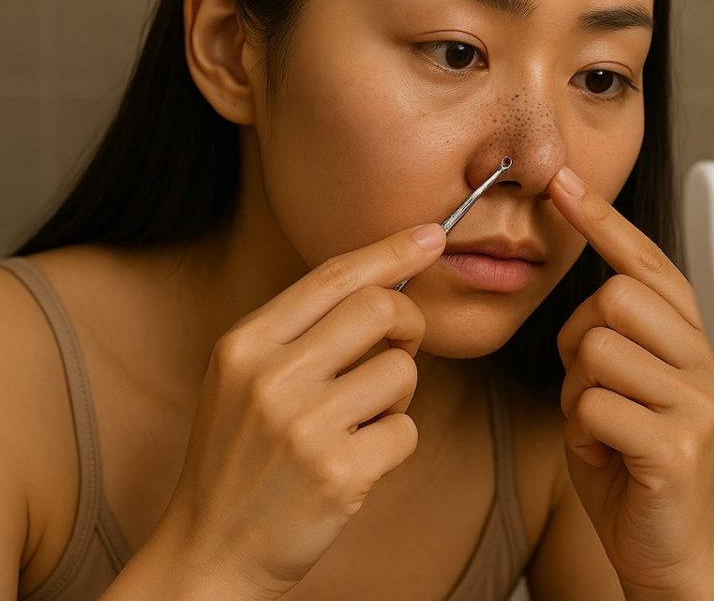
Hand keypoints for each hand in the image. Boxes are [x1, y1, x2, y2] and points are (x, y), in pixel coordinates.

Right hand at [152, 222, 446, 598]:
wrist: (209, 552)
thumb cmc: (240, 458)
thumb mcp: (243, 379)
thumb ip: (299, 330)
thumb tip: (384, 278)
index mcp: (244, 345)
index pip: (333, 276)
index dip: (390, 250)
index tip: (431, 235)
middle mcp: (269, 378)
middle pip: (380, 308)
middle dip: (409, 324)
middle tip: (400, 349)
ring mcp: (303, 426)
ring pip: (403, 371)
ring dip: (398, 396)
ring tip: (360, 422)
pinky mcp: (338, 472)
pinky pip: (406, 430)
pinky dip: (394, 444)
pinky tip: (357, 462)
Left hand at [549, 165, 713, 598]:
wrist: (663, 550)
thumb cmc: (632, 464)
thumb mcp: (623, 385)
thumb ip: (616, 334)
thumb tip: (593, 281)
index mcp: (693, 340)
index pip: (647, 263)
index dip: (603, 220)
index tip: (564, 181)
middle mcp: (706, 362)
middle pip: (614, 298)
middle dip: (579, 339)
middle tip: (592, 387)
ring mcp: (698, 403)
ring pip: (596, 349)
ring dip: (577, 393)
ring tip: (602, 427)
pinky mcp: (677, 445)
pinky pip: (593, 404)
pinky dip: (581, 432)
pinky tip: (605, 453)